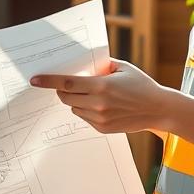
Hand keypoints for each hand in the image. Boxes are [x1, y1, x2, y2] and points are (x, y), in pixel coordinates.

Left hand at [30, 58, 171, 133]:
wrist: (159, 109)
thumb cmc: (140, 85)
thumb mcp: (121, 68)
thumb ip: (100, 65)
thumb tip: (79, 64)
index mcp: (101, 86)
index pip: (66, 84)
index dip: (48, 81)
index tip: (34, 80)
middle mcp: (98, 103)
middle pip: (65, 98)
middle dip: (61, 91)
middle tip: (67, 85)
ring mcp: (100, 118)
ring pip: (73, 108)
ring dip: (76, 100)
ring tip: (93, 94)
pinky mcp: (102, 128)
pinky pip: (83, 117)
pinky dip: (85, 110)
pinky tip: (101, 105)